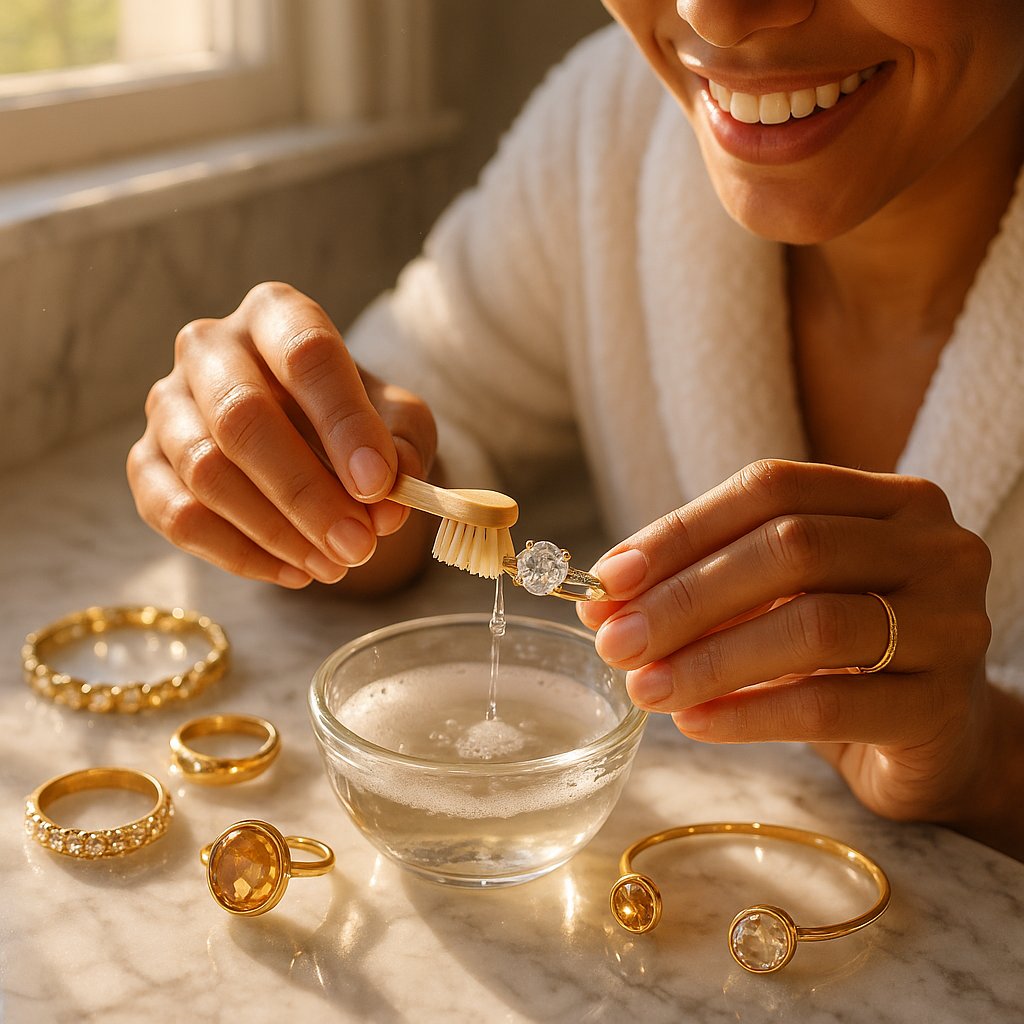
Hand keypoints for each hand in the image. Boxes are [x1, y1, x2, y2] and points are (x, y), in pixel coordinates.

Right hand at [128, 282, 436, 587]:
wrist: (307, 442)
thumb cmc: (353, 423)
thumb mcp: (398, 424)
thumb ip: (402, 451)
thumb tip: (385, 506)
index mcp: (277, 314)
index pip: (306, 354)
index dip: (345, 423)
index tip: (378, 487)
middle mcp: (209, 347)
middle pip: (242, 417)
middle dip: (305, 493)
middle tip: (357, 544)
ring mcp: (167, 404)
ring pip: (206, 472)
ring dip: (276, 532)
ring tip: (335, 564)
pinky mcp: (145, 462)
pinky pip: (178, 516)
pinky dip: (240, 554)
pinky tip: (293, 572)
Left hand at [577, 459, 995, 827]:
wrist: (938, 740)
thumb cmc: (844, 657)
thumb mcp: (777, 603)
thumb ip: (704, 588)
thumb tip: (603, 601)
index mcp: (889, 500)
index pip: (771, 489)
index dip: (682, 530)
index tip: (611, 578)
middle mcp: (934, 548)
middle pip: (791, 549)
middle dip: (686, 597)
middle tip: (616, 643)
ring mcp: (952, 625)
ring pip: (812, 625)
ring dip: (709, 659)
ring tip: (645, 689)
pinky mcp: (941, 706)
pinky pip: (831, 704)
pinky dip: (748, 714)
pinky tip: (694, 722)